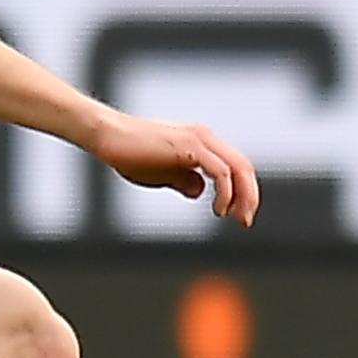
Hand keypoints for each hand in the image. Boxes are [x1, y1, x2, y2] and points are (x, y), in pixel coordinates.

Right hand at [92, 115, 261, 225]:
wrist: (109, 136)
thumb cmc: (130, 153)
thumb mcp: (163, 173)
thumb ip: (183, 180)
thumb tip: (199, 191)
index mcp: (202, 142)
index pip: (236, 166)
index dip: (243, 192)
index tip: (238, 215)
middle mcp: (205, 137)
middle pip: (243, 167)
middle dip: (249, 196)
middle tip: (245, 221)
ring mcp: (200, 139)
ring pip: (238, 168)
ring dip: (241, 196)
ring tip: (232, 216)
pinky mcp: (191, 146)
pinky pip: (221, 171)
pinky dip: (226, 192)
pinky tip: (218, 209)